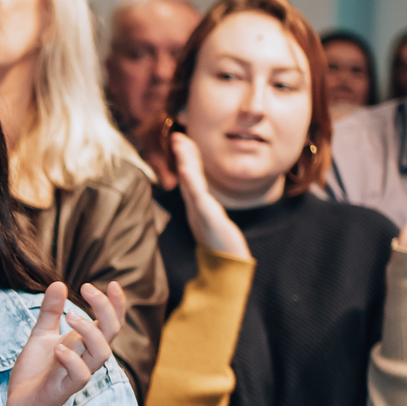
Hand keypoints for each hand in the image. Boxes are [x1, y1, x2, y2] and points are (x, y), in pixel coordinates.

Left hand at [5, 281, 123, 405]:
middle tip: (87, 288)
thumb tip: (58, 283)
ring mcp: (77, 372)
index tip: (114, 284)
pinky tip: (58, 349)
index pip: (111, 322)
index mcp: (84, 343)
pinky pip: (80, 375)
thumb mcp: (41, 334)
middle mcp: (86, 356)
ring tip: (70, 315)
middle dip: (105, 308)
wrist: (20, 402)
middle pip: (111, 331)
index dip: (117, 304)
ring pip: (102, 353)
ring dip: (90, 331)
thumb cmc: (36, 370)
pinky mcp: (64, 388)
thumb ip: (50, 311)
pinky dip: (72, 359)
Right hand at [171, 132, 250, 258]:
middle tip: (178, 135)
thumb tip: (207, 203)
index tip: (182, 140)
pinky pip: (197, 196)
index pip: (192, 178)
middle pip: (188, 176)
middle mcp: (197, 208)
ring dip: (184, 161)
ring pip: (190, 182)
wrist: (228, 270)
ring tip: (180, 143)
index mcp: (199, 207)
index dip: (187, 158)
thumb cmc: (224, 250)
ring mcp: (200, 212)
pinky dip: (190, 181)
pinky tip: (186, 168)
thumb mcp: (217, 225)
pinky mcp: (208, 218)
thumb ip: (210, 212)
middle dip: (183, 154)